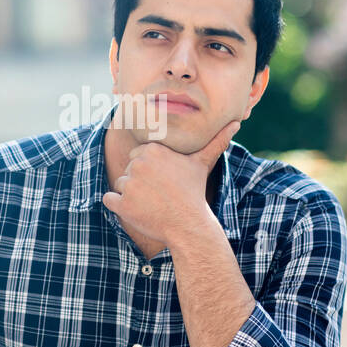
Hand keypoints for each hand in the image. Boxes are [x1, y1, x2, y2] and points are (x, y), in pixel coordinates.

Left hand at [101, 119, 238, 246]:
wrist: (188, 224)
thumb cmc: (194, 193)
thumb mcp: (201, 164)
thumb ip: (215, 141)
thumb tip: (237, 122)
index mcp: (153, 150)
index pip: (138, 156)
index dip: (149, 171)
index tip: (162, 182)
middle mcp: (138, 164)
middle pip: (128, 170)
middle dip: (140, 183)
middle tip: (159, 194)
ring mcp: (128, 184)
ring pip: (120, 185)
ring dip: (130, 195)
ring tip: (151, 203)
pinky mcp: (120, 204)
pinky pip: (109, 200)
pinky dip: (118, 206)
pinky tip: (137, 210)